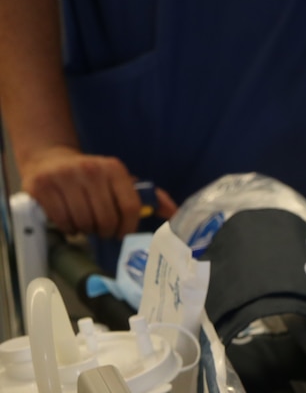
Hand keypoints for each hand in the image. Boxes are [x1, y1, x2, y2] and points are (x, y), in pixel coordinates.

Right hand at [20, 145, 143, 238]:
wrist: (48, 159)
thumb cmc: (93, 178)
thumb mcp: (121, 181)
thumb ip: (149, 198)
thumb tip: (175, 214)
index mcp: (114, 168)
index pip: (131, 208)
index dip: (128, 227)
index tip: (122, 233)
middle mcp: (90, 169)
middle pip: (107, 219)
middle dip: (106, 231)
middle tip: (102, 230)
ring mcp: (64, 176)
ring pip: (84, 222)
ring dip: (86, 230)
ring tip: (85, 224)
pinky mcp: (42, 186)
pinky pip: (62, 221)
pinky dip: (68, 228)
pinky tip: (70, 221)